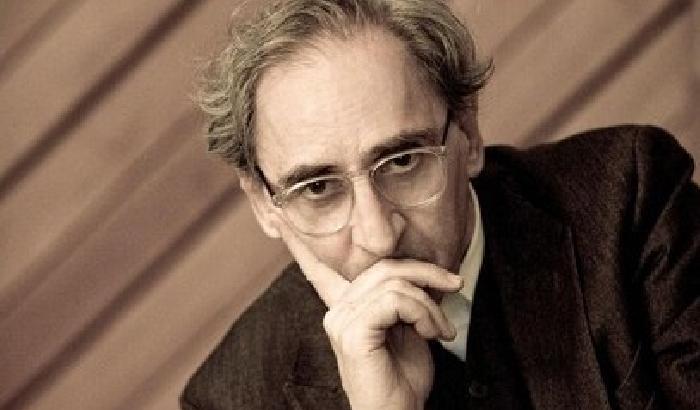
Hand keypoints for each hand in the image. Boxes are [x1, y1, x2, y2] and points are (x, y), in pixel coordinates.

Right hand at [275, 220, 461, 409]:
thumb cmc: (402, 379)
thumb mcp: (408, 328)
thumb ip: (406, 299)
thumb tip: (427, 273)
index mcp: (345, 307)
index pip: (320, 269)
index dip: (303, 245)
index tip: (278, 218)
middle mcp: (337, 309)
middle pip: (383, 266)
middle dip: (426, 271)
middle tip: (455, 285)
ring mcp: (341, 319)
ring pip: (394, 281)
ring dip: (430, 302)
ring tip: (441, 328)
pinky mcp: (352, 331)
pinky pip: (396, 300)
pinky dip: (423, 311)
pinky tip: (431, 333)